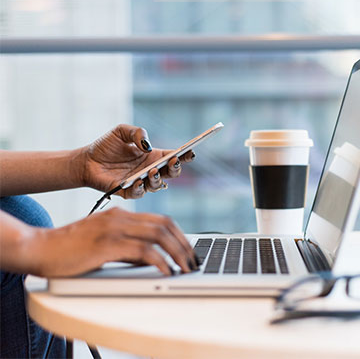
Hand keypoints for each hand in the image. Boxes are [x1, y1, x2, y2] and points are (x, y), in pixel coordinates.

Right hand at [25, 207, 197, 276]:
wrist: (40, 248)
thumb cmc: (71, 248)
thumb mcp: (105, 243)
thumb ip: (128, 247)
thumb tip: (152, 259)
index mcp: (121, 214)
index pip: (160, 220)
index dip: (179, 235)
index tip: (188, 250)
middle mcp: (120, 217)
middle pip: (164, 225)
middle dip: (184, 244)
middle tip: (193, 261)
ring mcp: (114, 228)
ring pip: (158, 235)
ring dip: (177, 252)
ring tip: (186, 268)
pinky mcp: (107, 244)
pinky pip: (142, 250)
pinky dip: (159, 261)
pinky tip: (166, 271)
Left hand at [78, 124, 193, 198]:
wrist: (86, 160)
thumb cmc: (106, 146)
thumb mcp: (122, 131)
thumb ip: (137, 133)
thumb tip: (147, 145)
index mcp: (152, 156)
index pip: (173, 157)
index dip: (184, 155)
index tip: (190, 152)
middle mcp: (149, 170)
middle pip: (170, 173)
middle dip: (175, 168)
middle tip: (174, 161)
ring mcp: (140, 182)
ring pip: (157, 185)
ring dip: (158, 179)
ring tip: (153, 171)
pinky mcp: (127, 192)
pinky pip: (138, 193)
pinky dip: (140, 188)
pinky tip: (138, 181)